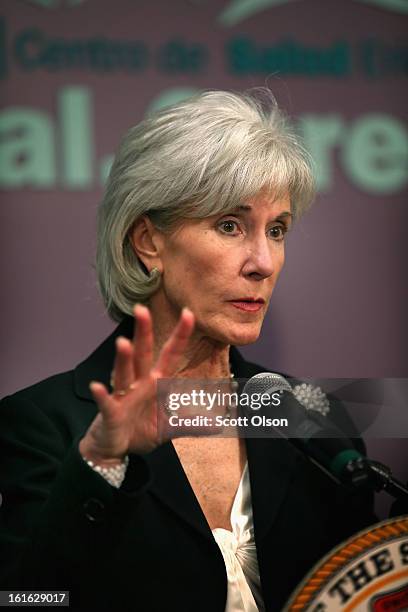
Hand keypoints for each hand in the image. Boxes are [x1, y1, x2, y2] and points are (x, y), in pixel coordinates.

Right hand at [79, 304, 194, 462]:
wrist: (113, 448)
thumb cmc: (139, 430)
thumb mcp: (167, 427)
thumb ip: (189, 423)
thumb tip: (216, 424)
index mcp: (155, 384)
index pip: (169, 355)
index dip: (179, 335)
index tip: (188, 313)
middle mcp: (139, 384)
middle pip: (142, 354)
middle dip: (143, 332)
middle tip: (142, 309)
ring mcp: (123, 396)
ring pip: (124, 372)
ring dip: (123, 358)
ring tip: (123, 343)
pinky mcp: (111, 412)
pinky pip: (106, 402)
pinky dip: (102, 395)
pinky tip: (97, 386)